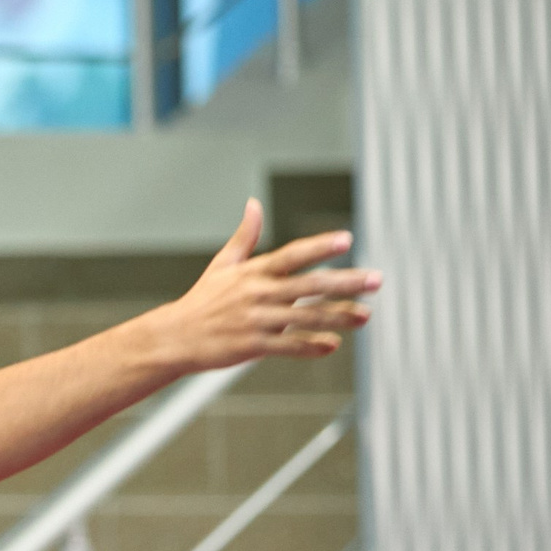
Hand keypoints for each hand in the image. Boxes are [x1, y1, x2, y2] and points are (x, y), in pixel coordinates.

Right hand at [159, 200, 379, 371]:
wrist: (174, 337)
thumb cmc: (202, 300)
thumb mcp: (222, 264)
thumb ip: (245, 236)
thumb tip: (254, 204)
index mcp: (252, 272)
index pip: (291, 255)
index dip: (319, 247)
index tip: (346, 240)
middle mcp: (257, 294)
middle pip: (309, 286)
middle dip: (346, 282)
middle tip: (376, 279)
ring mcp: (256, 321)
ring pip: (306, 318)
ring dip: (339, 316)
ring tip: (366, 315)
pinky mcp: (253, 346)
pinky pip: (289, 346)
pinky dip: (311, 346)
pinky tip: (333, 344)